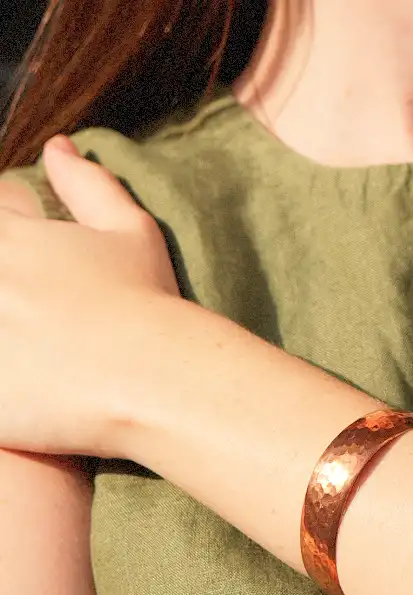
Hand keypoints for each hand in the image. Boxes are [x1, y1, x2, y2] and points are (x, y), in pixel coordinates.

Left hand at [0, 136, 185, 456]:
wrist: (157, 382)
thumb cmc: (149, 306)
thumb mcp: (132, 232)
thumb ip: (88, 184)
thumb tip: (57, 147)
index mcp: (4, 239)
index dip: (18, 255)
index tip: (42, 286)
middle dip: (13, 297)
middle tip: (44, 321)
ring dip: (11, 335)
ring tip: (39, 351)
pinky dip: (9, 388)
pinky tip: (33, 384)